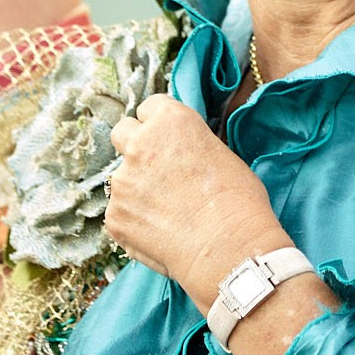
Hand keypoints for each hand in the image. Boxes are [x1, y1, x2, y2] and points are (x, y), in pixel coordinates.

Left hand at [106, 96, 288, 308]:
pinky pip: (120, 212)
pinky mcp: (114, 217)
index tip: (168, 140)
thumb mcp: (222, 154)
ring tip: (166, 212)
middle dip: (134, 146)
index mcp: (170, 121)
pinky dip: (135, 220)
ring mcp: (122, 182)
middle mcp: (139, 145)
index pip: (150, 107)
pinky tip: (161, 233)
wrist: (228, 248)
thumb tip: (181, 155)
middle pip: (122, 132)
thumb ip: (191, 146)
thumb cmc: (239, 201)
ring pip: (122, 178)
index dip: (159, 124)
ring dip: (136, 188)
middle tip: (156, 169)